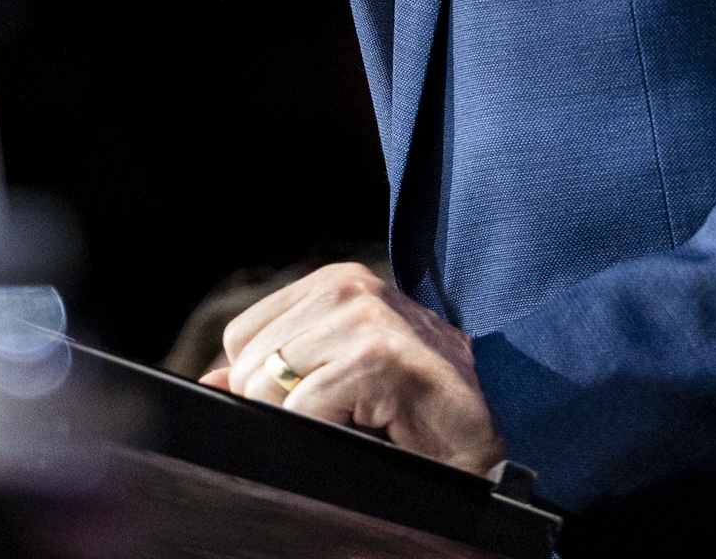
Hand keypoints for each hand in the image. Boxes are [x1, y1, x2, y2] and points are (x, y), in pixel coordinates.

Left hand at [199, 262, 506, 474]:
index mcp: (334, 282)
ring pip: (271, 384)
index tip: (308, 407)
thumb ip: (278, 371)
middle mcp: (347, 287)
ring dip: (306, 422)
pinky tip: (376, 429)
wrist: (506, 422)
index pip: (244, 336)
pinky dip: (328, 433)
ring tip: (362, 421)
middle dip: (280, 408)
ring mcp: (365, 318)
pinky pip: (306, 408)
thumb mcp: (341, 374)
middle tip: (344, 420)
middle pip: (251, 363)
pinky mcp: (379, 356)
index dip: (260, 384)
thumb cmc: (423, 406)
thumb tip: (209, 381)